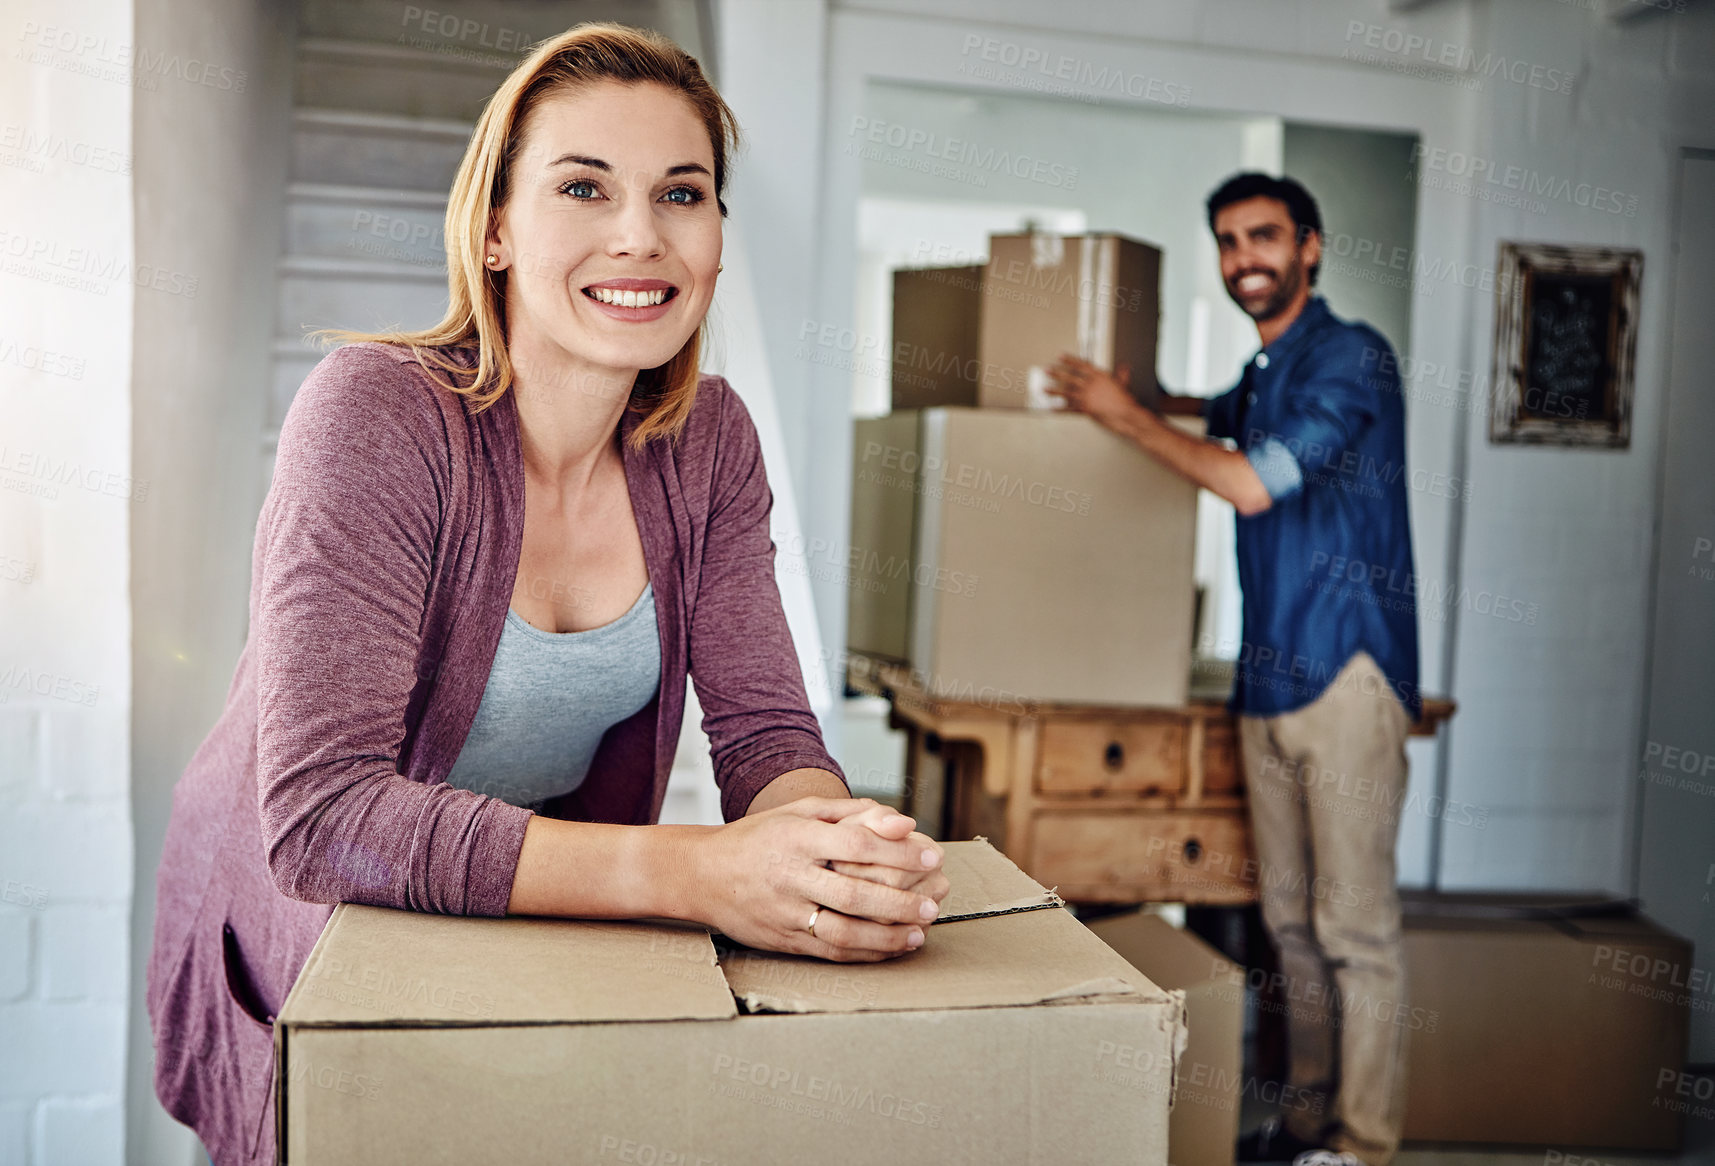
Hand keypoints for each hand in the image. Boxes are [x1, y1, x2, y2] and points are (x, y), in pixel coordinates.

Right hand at [693, 797, 944, 962]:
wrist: (702, 873)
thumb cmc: (760, 837)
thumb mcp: (799, 812)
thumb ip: (852, 813)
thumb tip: (903, 822)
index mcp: (796, 837)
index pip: (855, 845)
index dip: (898, 851)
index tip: (932, 855)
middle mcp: (789, 875)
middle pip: (853, 893)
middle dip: (899, 900)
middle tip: (933, 902)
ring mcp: (785, 912)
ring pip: (842, 931)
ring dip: (886, 935)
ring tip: (919, 931)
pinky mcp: (782, 939)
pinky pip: (828, 952)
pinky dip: (864, 953)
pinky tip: (891, 947)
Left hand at [1045, 354, 1142, 430]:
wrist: (1126, 413)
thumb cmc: (1125, 399)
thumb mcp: (1123, 384)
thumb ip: (1121, 374)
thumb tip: (1124, 367)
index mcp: (1099, 376)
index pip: (1081, 365)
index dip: (1069, 360)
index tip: (1060, 356)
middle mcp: (1090, 385)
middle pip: (1070, 377)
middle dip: (1056, 373)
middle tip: (1046, 370)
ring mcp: (1087, 397)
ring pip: (1066, 392)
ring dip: (1054, 390)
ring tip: (1043, 389)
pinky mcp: (1085, 409)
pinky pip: (1070, 408)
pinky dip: (1060, 409)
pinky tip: (1052, 408)